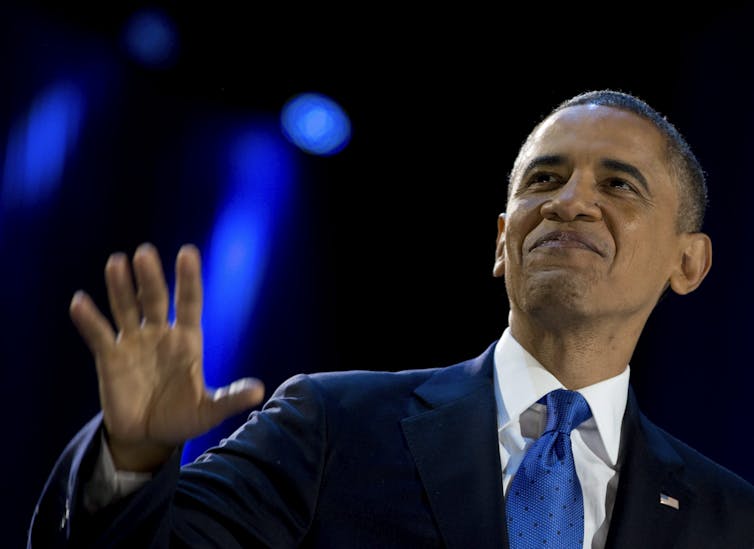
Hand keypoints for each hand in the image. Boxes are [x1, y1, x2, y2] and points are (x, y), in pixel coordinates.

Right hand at [69, 243, 264, 470]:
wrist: (149, 437)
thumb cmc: (183, 418)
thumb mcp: (209, 411)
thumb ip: (230, 398)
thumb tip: (259, 390)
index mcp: (188, 340)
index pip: (190, 302)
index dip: (188, 279)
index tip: (187, 253)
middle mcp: (160, 334)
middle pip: (155, 299)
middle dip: (150, 277)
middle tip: (145, 253)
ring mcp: (133, 343)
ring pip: (126, 308)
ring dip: (120, 287)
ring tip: (116, 262)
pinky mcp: (109, 358)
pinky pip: (98, 335)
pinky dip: (89, 319)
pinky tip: (80, 302)